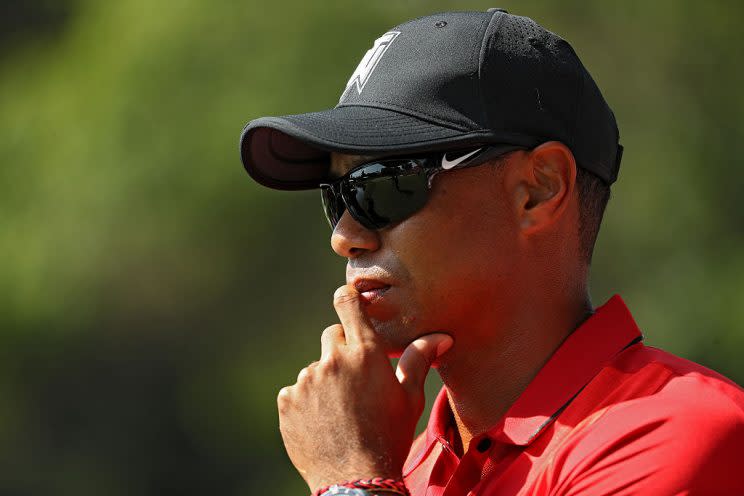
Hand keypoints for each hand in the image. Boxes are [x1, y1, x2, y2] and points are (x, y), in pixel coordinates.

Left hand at [277, 284, 453, 492]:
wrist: (357, 479)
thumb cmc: (390, 437)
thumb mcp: (410, 398)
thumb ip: (419, 359)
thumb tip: (442, 336)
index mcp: (365, 353)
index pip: (347, 303)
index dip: (347, 297)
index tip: (349, 299)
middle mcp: (332, 360)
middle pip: (332, 336)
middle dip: (343, 351)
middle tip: (357, 381)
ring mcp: (307, 380)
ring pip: (316, 368)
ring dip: (326, 380)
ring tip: (342, 411)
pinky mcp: (288, 400)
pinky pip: (297, 390)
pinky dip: (307, 401)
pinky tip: (324, 422)